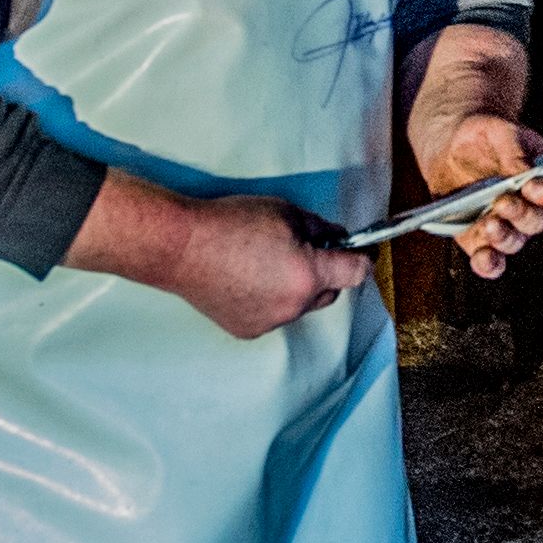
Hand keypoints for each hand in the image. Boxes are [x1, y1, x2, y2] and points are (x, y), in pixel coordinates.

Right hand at [164, 191, 368, 340]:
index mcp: (310, 276)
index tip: (359, 252)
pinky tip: (246, 281)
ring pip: (299, 306)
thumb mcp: (285, 212)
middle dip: (324, 274)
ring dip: (294, 289)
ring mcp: (271, 322)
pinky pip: (272, 315)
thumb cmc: (232, 223)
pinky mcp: (248, 330)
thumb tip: (338, 240)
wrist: (182, 248)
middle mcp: (295, 306)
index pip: (356, 274)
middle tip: (303, 251)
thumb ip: (320, 229)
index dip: (361, 259)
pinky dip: (269, 301)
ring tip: (264, 265)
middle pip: (329, 293)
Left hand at [418, 110, 542, 278]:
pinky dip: (488, 264)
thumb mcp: (500, 131)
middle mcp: (530, 209)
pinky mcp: (479, 239)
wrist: (453, 144)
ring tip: (489, 224)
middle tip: (503, 201)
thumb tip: (522, 172)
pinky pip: (490, 260)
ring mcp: (506, 227)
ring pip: (514, 242)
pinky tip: (482, 259)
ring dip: (503, 237)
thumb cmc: (485, 135)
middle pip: (536, 222)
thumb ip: (513, 148)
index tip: (533, 185)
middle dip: (521, 214)